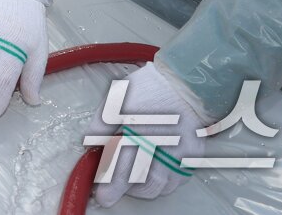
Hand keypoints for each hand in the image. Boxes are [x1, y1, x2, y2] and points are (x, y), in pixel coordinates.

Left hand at [85, 62, 206, 206]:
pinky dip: (164, 181)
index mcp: (138, 141)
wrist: (186, 85)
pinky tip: (155, 169)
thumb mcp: (116, 102)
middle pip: (142, 188)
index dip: (109, 190)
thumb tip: (90, 143)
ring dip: (145, 187)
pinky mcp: (191, 157)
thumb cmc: (152, 90)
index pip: (120, 175)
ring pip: (160, 188)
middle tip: (116, 182)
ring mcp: (178, 158)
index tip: (102, 197)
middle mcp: (160, 154)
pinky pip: (176, 180)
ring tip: (134, 174)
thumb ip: (101, 126)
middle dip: (127, 189)